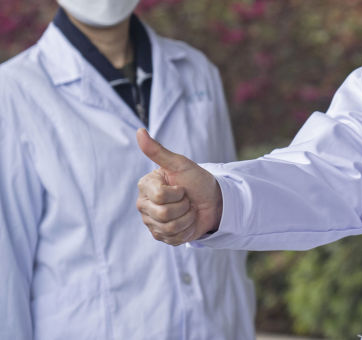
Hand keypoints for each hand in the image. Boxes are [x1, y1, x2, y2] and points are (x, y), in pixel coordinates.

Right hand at [135, 128, 222, 244]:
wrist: (214, 200)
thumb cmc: (197, 180)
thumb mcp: (180, 164)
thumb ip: (158, 151)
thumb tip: (140, 131)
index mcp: (146, 186)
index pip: (160, 196)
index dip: (178, 192)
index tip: (182, 186)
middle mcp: (144, 205)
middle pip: (163, 214)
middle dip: (184, 206)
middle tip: (187, 199)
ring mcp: (151, 222)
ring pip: (169, 228)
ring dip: (187, 218)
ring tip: (188, 210)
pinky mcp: (161, 236)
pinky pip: (173, 238)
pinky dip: (187, 229)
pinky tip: (187, 221)